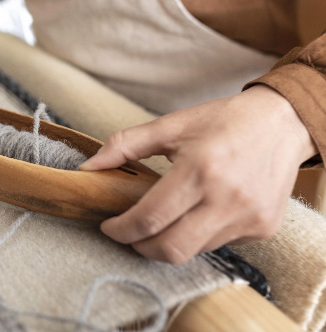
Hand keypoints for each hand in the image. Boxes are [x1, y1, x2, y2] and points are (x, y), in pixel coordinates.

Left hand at [80, 85, 316, 263]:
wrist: (283, 123)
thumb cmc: (223, 121)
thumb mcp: (171, 124)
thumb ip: (124, 145)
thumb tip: (88, 167)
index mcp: (199, 169)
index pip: (149, 218)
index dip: (121, 229)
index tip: (108, 226)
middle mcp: (226, 198)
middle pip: (170, 248)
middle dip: (140, 247)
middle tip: (128, 233)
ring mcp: (248, 218)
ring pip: (193, 250)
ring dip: (169, 240)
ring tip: (163, 219)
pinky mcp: (262, 228)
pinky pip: (218, 244)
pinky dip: (198, 236)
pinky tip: (197, 213)